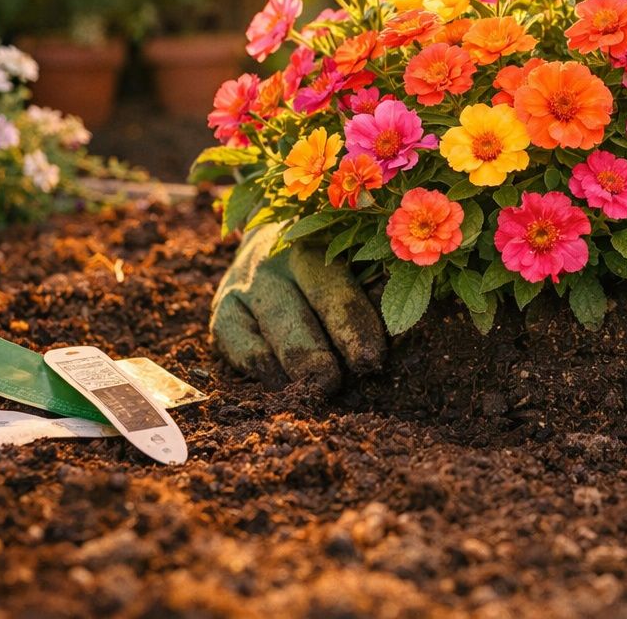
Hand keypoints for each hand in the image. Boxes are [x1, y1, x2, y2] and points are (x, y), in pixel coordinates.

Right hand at [210, 223, 386, 392]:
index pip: (333, 289)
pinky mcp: (223, 308)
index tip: (370, 359)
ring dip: (289, 363)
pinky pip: (234, 339)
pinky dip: (256, 363)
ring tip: (310, 390)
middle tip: (330, 382)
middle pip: (294, 312)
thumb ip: (377, 286)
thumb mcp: (355, 258)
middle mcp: (276, 261)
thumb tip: (403, 330)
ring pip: (266, 328)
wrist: (276, 235)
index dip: (352, 326)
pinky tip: (278, 383)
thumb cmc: (334, 256)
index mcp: (317, 244)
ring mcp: (245, 284)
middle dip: (313, 352)